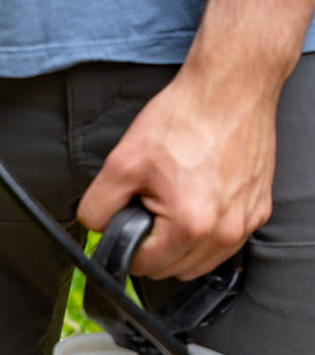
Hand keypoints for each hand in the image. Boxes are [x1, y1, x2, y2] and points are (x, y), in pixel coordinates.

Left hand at [77, 67, 277, 280]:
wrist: (232, 86)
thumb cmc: (183, 118)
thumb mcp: (121, 163)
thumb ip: (97, 208)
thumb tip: (96, 230)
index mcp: (189, 225)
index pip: (142, 266)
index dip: (125, 245)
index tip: (128, 219)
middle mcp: (223, 231)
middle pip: (170, 269)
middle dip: (152, 246)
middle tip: (150, 206)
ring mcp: (245, 222)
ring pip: (196, 264)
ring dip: (178, 247)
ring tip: (172, 205)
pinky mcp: (258, 210)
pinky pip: (222, 245)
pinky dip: (204, 235)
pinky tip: (196, 204)